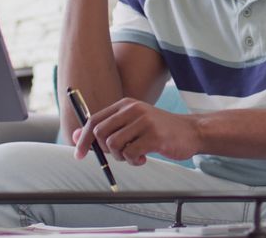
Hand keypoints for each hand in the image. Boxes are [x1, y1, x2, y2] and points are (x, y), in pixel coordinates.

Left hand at [73, 97, 201, 164]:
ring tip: (133, 156)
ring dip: (120, 157)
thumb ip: (106, 129)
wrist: (191, 131)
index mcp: (125, 104)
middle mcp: (133, 109)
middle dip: (104, 150)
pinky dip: (133, 161)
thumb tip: (74, 136)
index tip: (79, 154)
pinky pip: (130, 154)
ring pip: (114, 145)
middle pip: (100, 132)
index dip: (82, 139)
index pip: (93, 120)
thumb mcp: (131, 124)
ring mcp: (144, 121)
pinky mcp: (154, 136)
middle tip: (118, 155)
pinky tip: (143, 158)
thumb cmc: (159, 130)